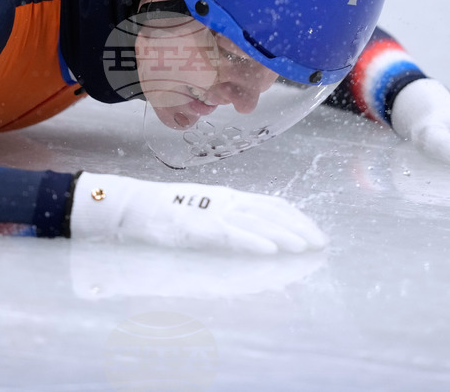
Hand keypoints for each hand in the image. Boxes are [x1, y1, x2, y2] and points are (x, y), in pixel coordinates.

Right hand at [69, 172, 325, 253]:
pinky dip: (253, 241)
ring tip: (304, 247)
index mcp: (227, 198)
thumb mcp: (202, 218)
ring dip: (283, 234)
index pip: (271, 205)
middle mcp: (224, 201)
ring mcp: (210, 211)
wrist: (129, 208)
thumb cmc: (163, 216)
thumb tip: (256, 241)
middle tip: (320, 244)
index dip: (296, 218)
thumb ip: (227, 227)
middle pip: (270, 212)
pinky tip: (270, 250)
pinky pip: (230, 233)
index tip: (315, 234)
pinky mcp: (195, 226)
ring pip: (255, 221)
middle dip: (298, 228)